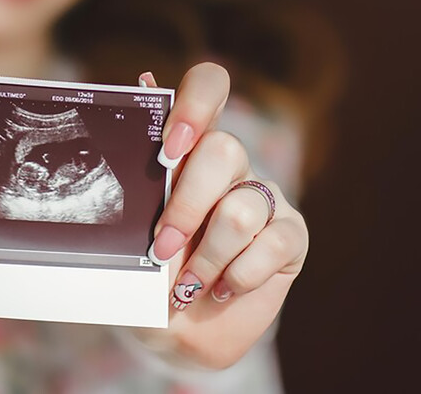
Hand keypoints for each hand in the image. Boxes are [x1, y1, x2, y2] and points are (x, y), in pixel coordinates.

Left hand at [137, 63, 308, 369]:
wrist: (177, 333)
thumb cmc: (147, 275)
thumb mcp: (130, 236)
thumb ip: (135, 182)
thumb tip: (138, 94)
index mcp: (187, 147)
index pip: (208, 87)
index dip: (196, 105)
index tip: (169, 150)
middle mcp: (229, 164)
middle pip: (223, 149)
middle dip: (187, 205)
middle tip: (162, 248)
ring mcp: (264, 197)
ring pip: (241, 208)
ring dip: (208, 257)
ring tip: (188, 287)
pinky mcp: (290, 235)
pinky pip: (273, 244)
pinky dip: (238, 276)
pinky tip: (221, 290)